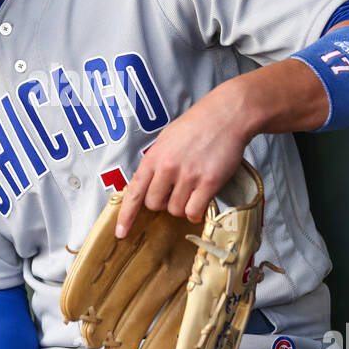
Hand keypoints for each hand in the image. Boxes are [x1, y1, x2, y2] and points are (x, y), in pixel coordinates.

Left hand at [115, 87, 248, 239]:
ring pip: (176, 210)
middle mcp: (168, 167)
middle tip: (174, 190)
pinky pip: (194, 211)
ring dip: (182, 206)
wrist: (226, 115)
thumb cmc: (196, 125)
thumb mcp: (166, 139)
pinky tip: (200, 201)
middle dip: (162, 203)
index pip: (134, 192)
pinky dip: (196, 212)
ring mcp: (189, 176)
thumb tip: (146, 184)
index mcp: (154, 157)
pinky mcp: (209, 182)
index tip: (122, 233)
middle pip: (154, 205)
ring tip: (192, 188)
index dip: (126, 216)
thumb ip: (155, 162)